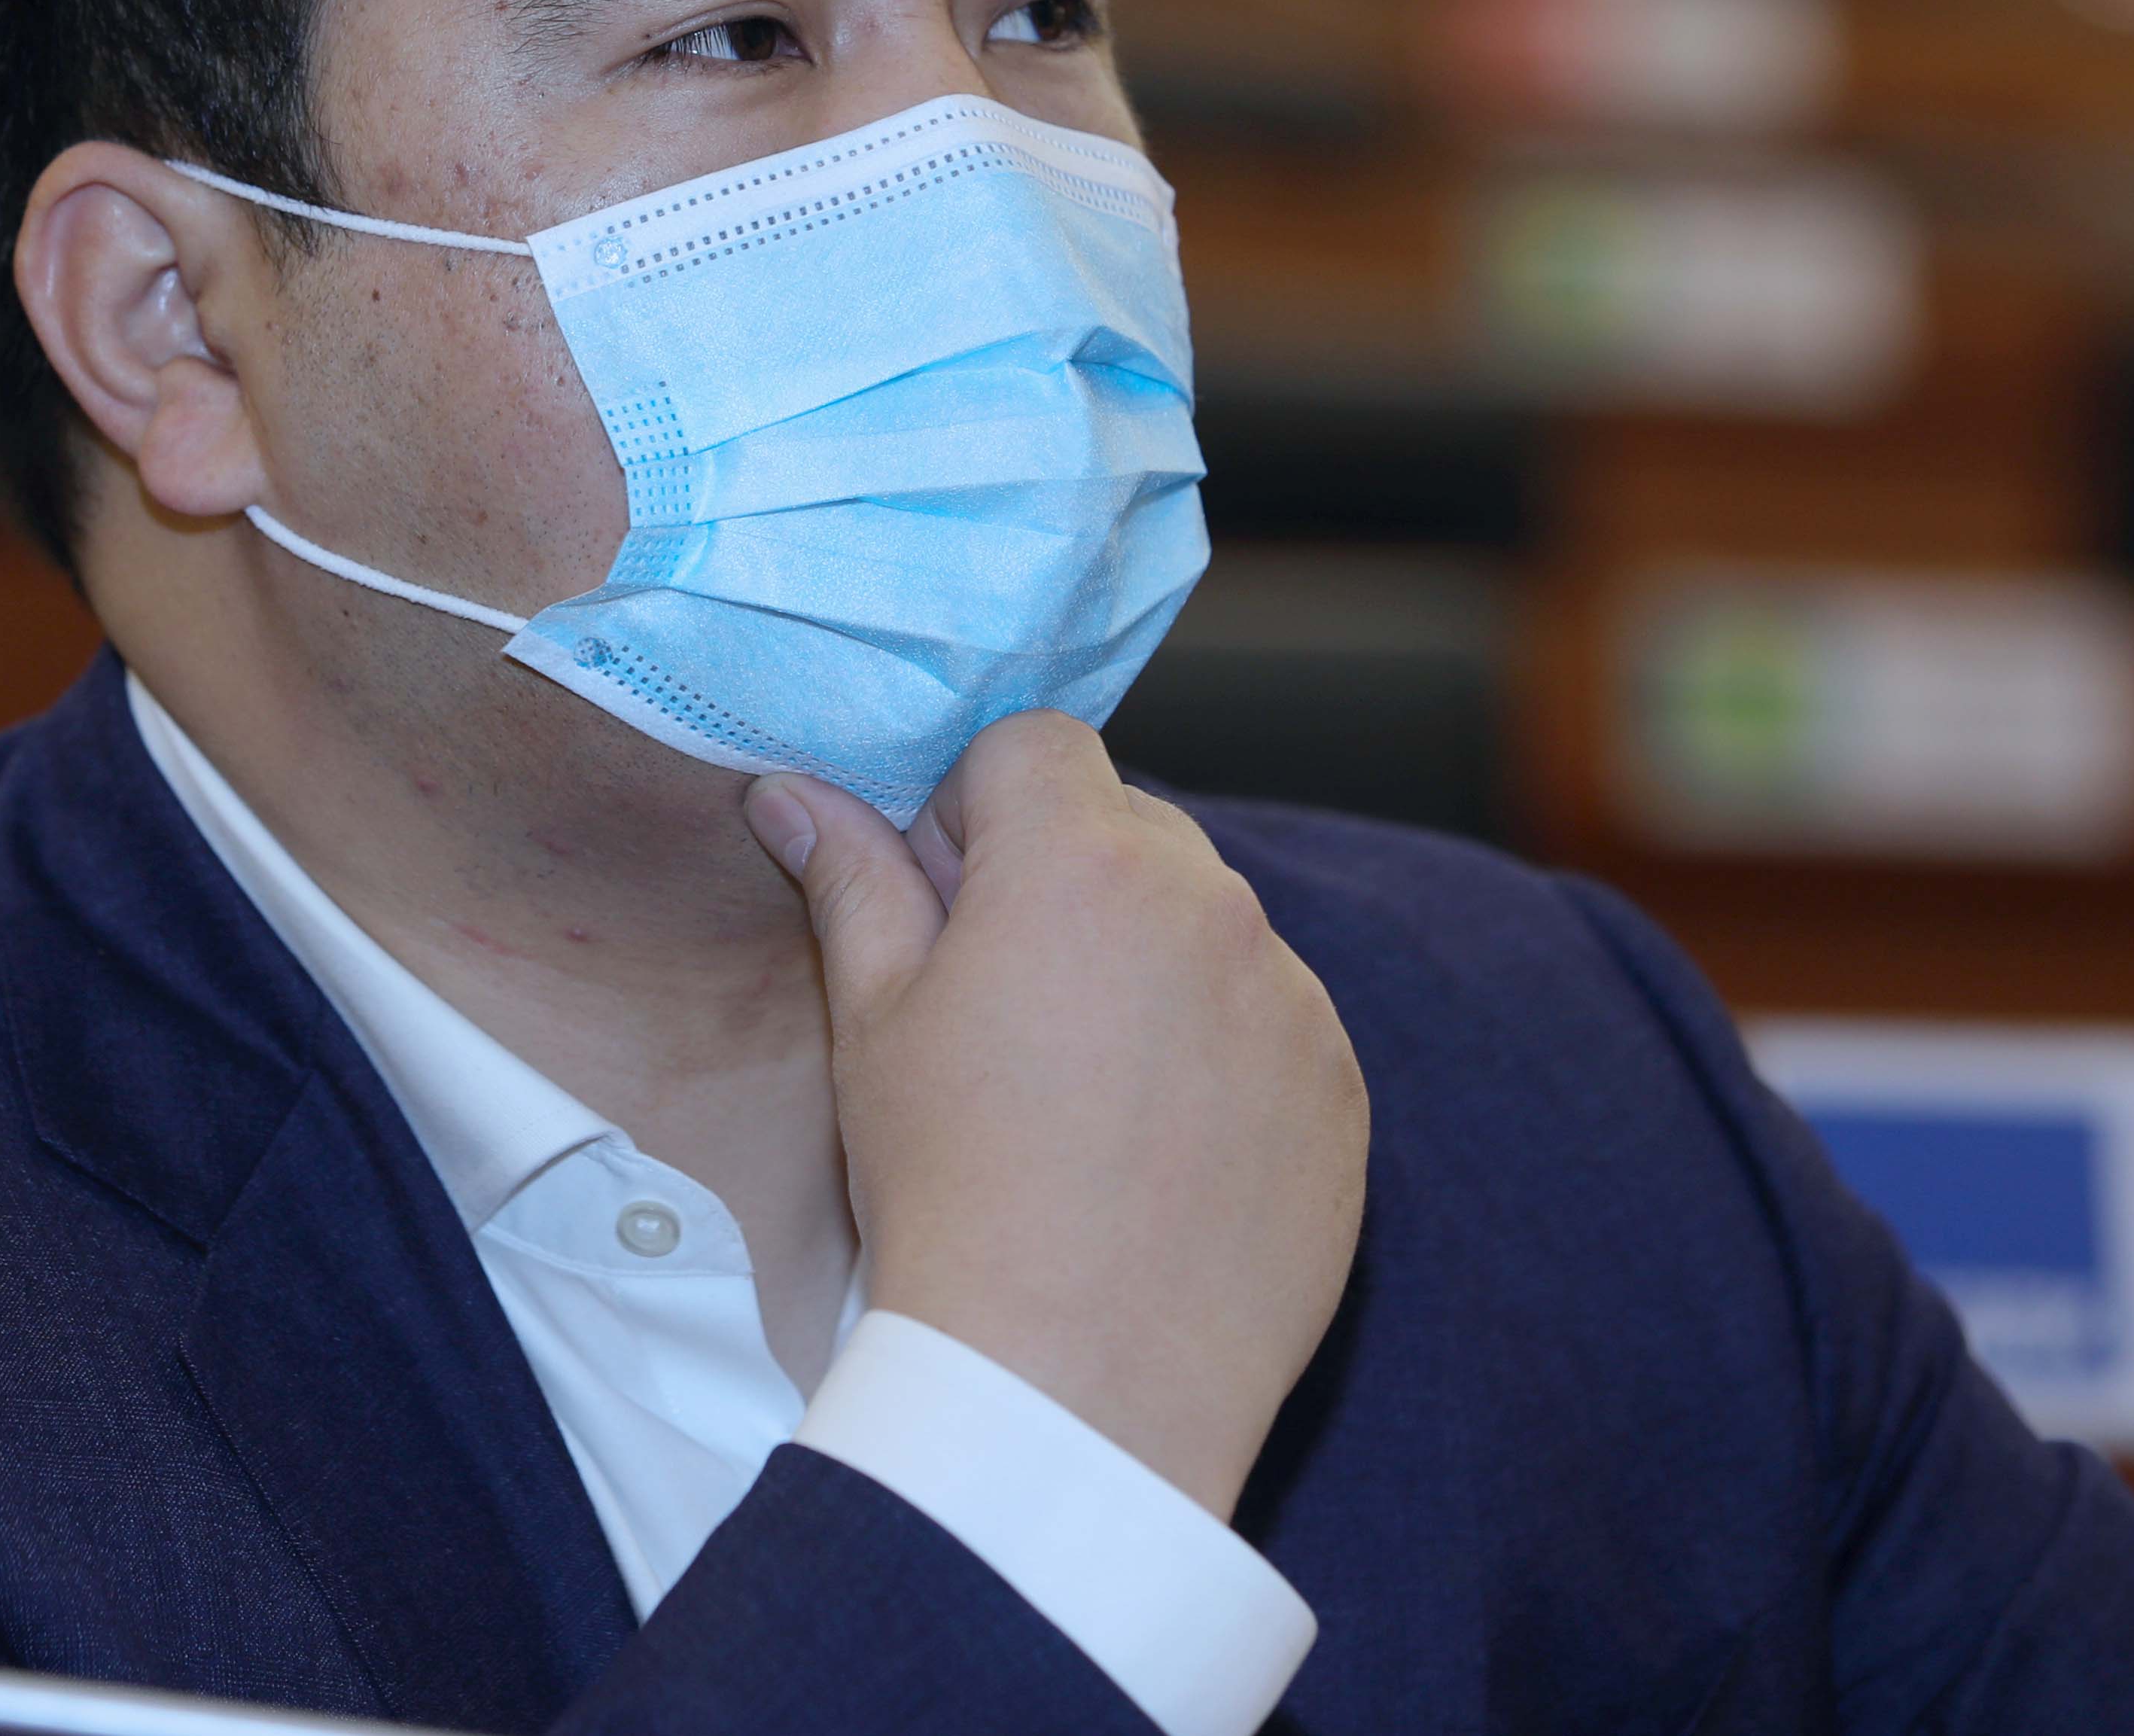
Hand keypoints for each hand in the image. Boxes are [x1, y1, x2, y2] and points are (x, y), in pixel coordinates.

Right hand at [744, 714, 1366, 1518]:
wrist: (1076, 1388)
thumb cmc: (952, 1193)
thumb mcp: (874, 1023)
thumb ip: (850, 881)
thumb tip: (793, 789)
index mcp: (1084, 861)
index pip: (1036, 745)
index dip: (977, 809)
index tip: (947, 899)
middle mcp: (1211, 903)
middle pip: (1131, 827)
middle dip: (1067, 880)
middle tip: (1002, 1005)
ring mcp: (1292, 999)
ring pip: (1207, 927)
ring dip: (1148, 966)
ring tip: (1081, 1098)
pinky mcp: (1340, 1090)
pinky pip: (1274, 1024)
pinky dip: (1221, 1057)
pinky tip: (1155, 1153)